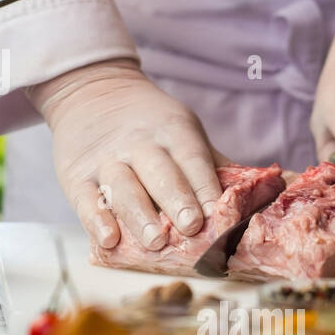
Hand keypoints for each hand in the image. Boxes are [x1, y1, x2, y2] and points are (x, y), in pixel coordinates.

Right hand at [27, 59, 224, 249]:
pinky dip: (96, 220)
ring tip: (155, 242)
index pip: (192, 158)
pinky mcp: (76, 176)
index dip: (205, 186)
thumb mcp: (183, 131)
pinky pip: (86, 200)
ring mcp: (106, 160)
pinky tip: (109, 239)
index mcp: (173, 131)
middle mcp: (139, 143)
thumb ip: (213, 166)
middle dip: (177, 200)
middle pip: (160, 173)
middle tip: (191, 227)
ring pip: (123, 188)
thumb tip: (258, 201)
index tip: (220, 214)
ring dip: (139, 215)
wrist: (91, 92)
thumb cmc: (150, 126)